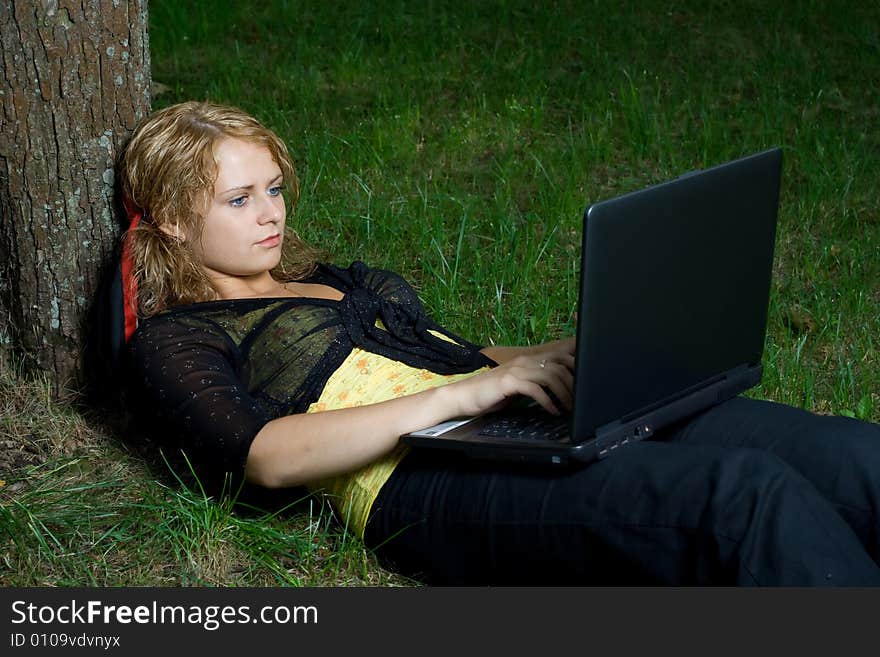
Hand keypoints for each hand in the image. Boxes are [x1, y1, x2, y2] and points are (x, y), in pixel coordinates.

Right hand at [447, 344, 574, 416]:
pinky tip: (551, 411)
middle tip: (581, 401)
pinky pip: (535, 389)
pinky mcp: (508, 381)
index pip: (559, 356)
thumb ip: (536, 385)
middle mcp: (524, 361)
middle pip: (560, 365)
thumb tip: (558, 393)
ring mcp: (516, 369)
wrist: (462, 396)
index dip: (576, 367)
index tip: (587, 383)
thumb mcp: (517, 387)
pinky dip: (548, 401)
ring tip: (569, 408)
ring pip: (551, 376)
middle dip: (574, 384)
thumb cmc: (490, 394)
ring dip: (564, 394)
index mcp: (528, 360)